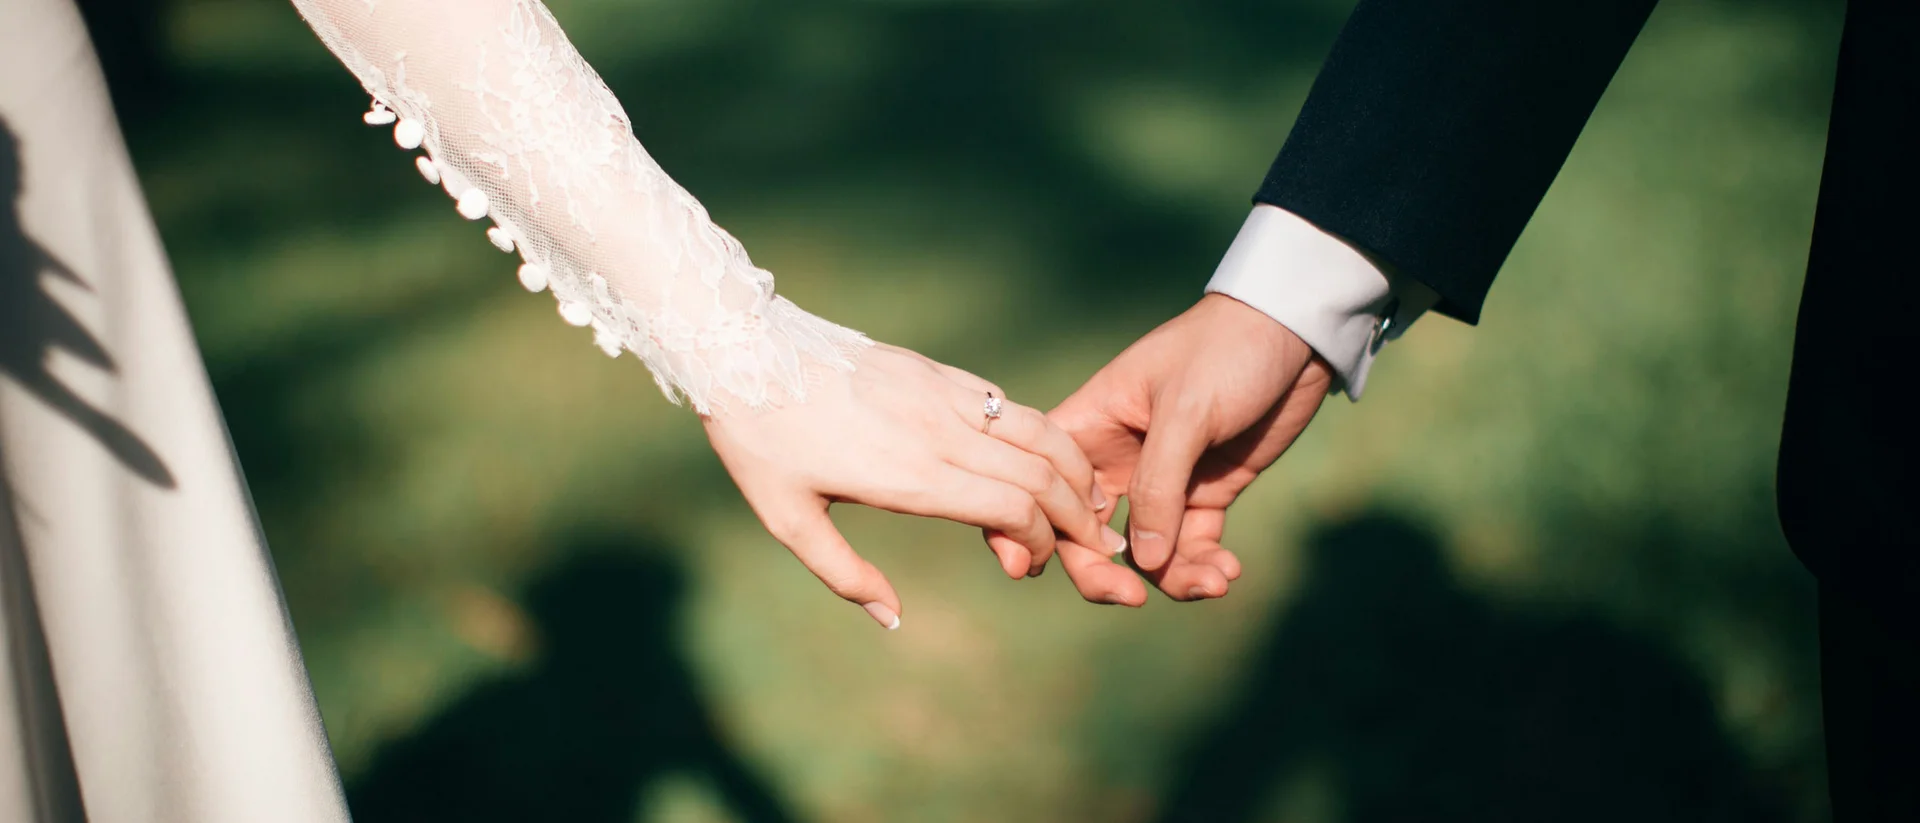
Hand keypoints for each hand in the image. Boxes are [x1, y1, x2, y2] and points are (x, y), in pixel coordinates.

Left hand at [704, 342, 1126, 628]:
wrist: (743, 349)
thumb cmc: (760, 442)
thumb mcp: (788, 520)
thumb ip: (845, 574)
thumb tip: (893, 619)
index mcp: (910, 475)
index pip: (1012, 508)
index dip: (1039, 542)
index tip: (1028, 565)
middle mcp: (939, 432)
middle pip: (1041, 473)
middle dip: (1079, 514)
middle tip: (1095, 544)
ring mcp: (942, 394)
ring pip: (1038, 430)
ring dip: (1075, 468)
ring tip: (1092, 499)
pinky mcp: (935, 371)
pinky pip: (1005, 403)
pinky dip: (1041, 432)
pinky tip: (1045, 456)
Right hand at [1040, 294, 1332, 605]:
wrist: (1296, 333)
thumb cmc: (1226, 351)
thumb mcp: (1186, 411)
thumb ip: (1159, 486)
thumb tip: (1142, 563)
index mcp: (1088, 426)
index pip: (1042, 485)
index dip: (1034, 528)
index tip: (1041, 568)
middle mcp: (1115, 460)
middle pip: (1086, 534)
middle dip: (1104, 574)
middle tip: (1133, 599)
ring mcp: (1161, 481)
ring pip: (1144, 552)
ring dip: (1171, 577)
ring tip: (1213, 582)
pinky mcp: (1205, 492)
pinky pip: (1191, 546)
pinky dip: (1204, 566)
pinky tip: (1228, 572)